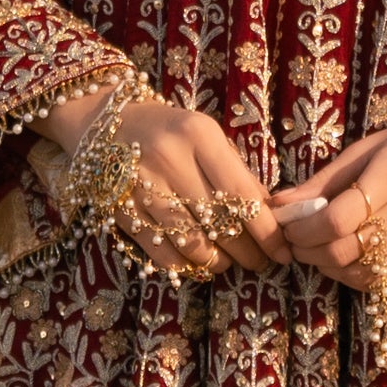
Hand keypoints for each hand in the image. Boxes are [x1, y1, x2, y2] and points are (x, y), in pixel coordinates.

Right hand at [35, 85, 280, 280]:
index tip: (282, 251)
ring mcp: (141, 185)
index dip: (266, 231)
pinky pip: (161, 252)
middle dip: (247, 251)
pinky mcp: (120, 209)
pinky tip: (197, 262)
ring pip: (192, 243)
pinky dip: (185, 265)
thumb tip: (270, 217)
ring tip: (228, 262)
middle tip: (259, 262)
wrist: (104, 120)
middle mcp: (170, 159)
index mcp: (199, 135)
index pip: (242, 194)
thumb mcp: (207, 137)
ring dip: (217, 262)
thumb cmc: (169, 130)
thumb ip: (237, 172)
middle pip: (220, 222)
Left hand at [274, 115, 386, 294]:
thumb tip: (279, 206)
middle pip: (346, 250)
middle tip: (296, 242)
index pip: (337, 219)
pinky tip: (346, 261)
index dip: (303, 229)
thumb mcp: (365, 150)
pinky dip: (356, 277)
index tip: (289, 226)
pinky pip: (384, 282)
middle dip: (309, 251)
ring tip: (317, 252)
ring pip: (363, 272)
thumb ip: (323, 181)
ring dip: (329, 268)